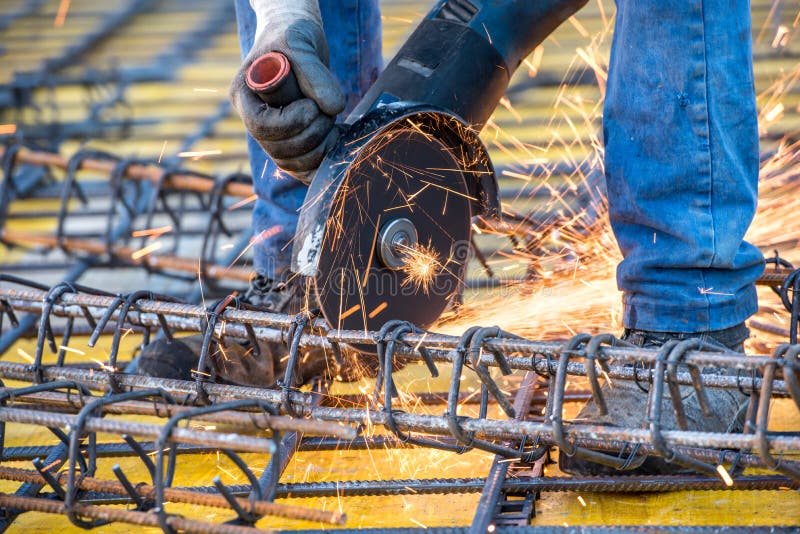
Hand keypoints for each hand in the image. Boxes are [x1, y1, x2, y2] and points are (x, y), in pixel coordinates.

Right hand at [230, 7, 343, 177]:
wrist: (296, 40)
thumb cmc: (292, 36)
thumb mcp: (301, 45)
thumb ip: (315, 74)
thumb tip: (333, 107)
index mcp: (244, 95)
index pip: (261, 126)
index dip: (290, 123)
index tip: (313, 106)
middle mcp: (254, 120)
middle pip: (278, 150)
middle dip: (311, 134)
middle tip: (327, 110)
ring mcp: (271, 136)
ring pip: (292, 163)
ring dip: (319, 147)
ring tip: (330, 118)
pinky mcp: (291, 144)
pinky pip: (303, 168)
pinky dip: (322, 160)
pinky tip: (335, 140)